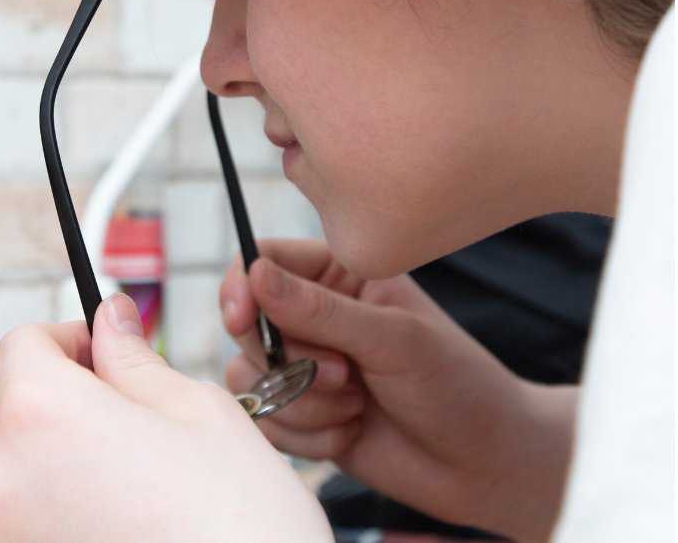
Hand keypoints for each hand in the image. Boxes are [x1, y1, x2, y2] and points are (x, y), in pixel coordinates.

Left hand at [0, 293, 332, 542]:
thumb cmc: (240, 526)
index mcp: (42, 413)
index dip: (65, 338)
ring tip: (99, 471)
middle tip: (87, 407)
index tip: (99, 354)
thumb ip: (136, 361)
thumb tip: (112, 320)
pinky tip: (97, 518)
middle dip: (20, 394)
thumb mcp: (200, 415)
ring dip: (20, 455)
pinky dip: (30, 511)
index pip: (20, 344)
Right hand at [220, 239, 576, 542]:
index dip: (242, 286)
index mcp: (338, 275)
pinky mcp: (300, 414)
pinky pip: (266, 422)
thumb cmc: (454, 385)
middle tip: (345, 374)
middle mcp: (313, 316)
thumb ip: (319, 309)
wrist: (482, 464)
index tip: (242, 317)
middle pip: (246, 324)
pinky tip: (353, 432)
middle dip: (290, 359)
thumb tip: (255, 274)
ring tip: (358, 406)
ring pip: (251, 378)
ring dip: (304, 403)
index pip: (262, 260)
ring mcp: (303, 366)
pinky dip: (308, 436)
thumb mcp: (393, 339)